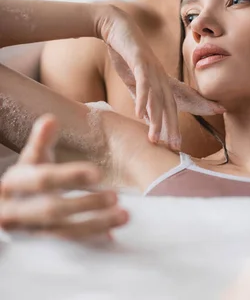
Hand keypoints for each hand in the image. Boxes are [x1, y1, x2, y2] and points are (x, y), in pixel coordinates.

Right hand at [0, 115, 128, 239]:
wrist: (6, 204)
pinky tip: (112, 233)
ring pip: (62, 231)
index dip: (70, 176)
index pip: (43, 179)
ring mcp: (28, 230)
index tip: (98, 173)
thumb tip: (50, 120)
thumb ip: (42, 140)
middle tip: (115, 196)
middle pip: (52, 209)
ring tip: (124, 215)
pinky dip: (90, 238)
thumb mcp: (31, 157)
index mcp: (15, 183)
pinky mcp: (40, 243)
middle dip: (85, 204)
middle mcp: (16, 210)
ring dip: (95, 224)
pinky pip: (67, 243)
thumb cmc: (26, 175)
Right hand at [96, 5, 223, 149]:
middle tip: (176, 146)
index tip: (219, 111)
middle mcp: (160, 74)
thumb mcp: (134, 77)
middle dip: (174, 125)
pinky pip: (143, 84)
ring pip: (157, 97)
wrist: (115, 26)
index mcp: (162, 78)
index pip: (183, 96)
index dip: (200, 105)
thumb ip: (141, 94)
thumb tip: (145, 115)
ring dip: (157, 118)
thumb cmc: (125, 52)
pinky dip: (142, 99)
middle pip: (171, 103)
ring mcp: (151, 68)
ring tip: (157, 138)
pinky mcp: (138, 62)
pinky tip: (140, 114)